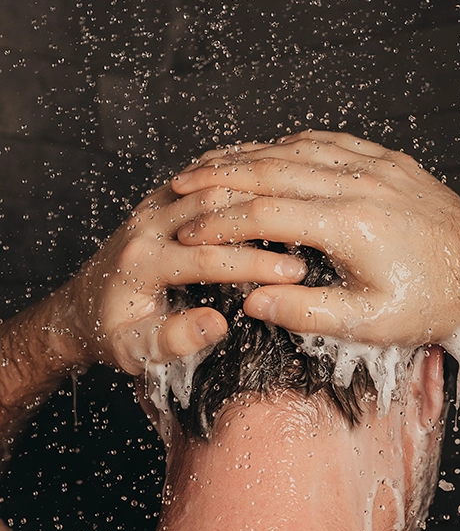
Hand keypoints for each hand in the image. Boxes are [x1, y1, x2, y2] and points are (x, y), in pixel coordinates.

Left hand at [61, 182, 305, 373]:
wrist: (81, 309)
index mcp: (141, 263)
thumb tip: (218, 324)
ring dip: (254, 195)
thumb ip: (175, 340)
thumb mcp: (136, 352)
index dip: (255, 265)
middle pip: (213, 210)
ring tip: (297, 209)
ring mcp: (151, 208)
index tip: (293, 274)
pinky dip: (238, 182)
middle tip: (307, 238)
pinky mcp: (159, 201)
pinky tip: (269, 190)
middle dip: (264, 224)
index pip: (208, 258)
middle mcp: (145, 226)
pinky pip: (202, 179)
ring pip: (209, 184)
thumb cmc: (112, 334)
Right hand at [170, 132, 459, 346]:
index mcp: (352, 226)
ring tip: (213, 163)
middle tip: (180, 184)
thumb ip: (308, 310)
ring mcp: (378, 167)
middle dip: (220, 178)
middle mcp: (361, 185)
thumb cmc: (437, 302)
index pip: (265, 216)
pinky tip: (273, 149)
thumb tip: (253, 299)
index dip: (219, 224)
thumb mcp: (372, 323)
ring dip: (250, 155)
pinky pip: (331, 141)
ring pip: (298, 149)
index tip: (187, 232)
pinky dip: (293, 144)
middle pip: (272, 170)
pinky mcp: (391, 162)